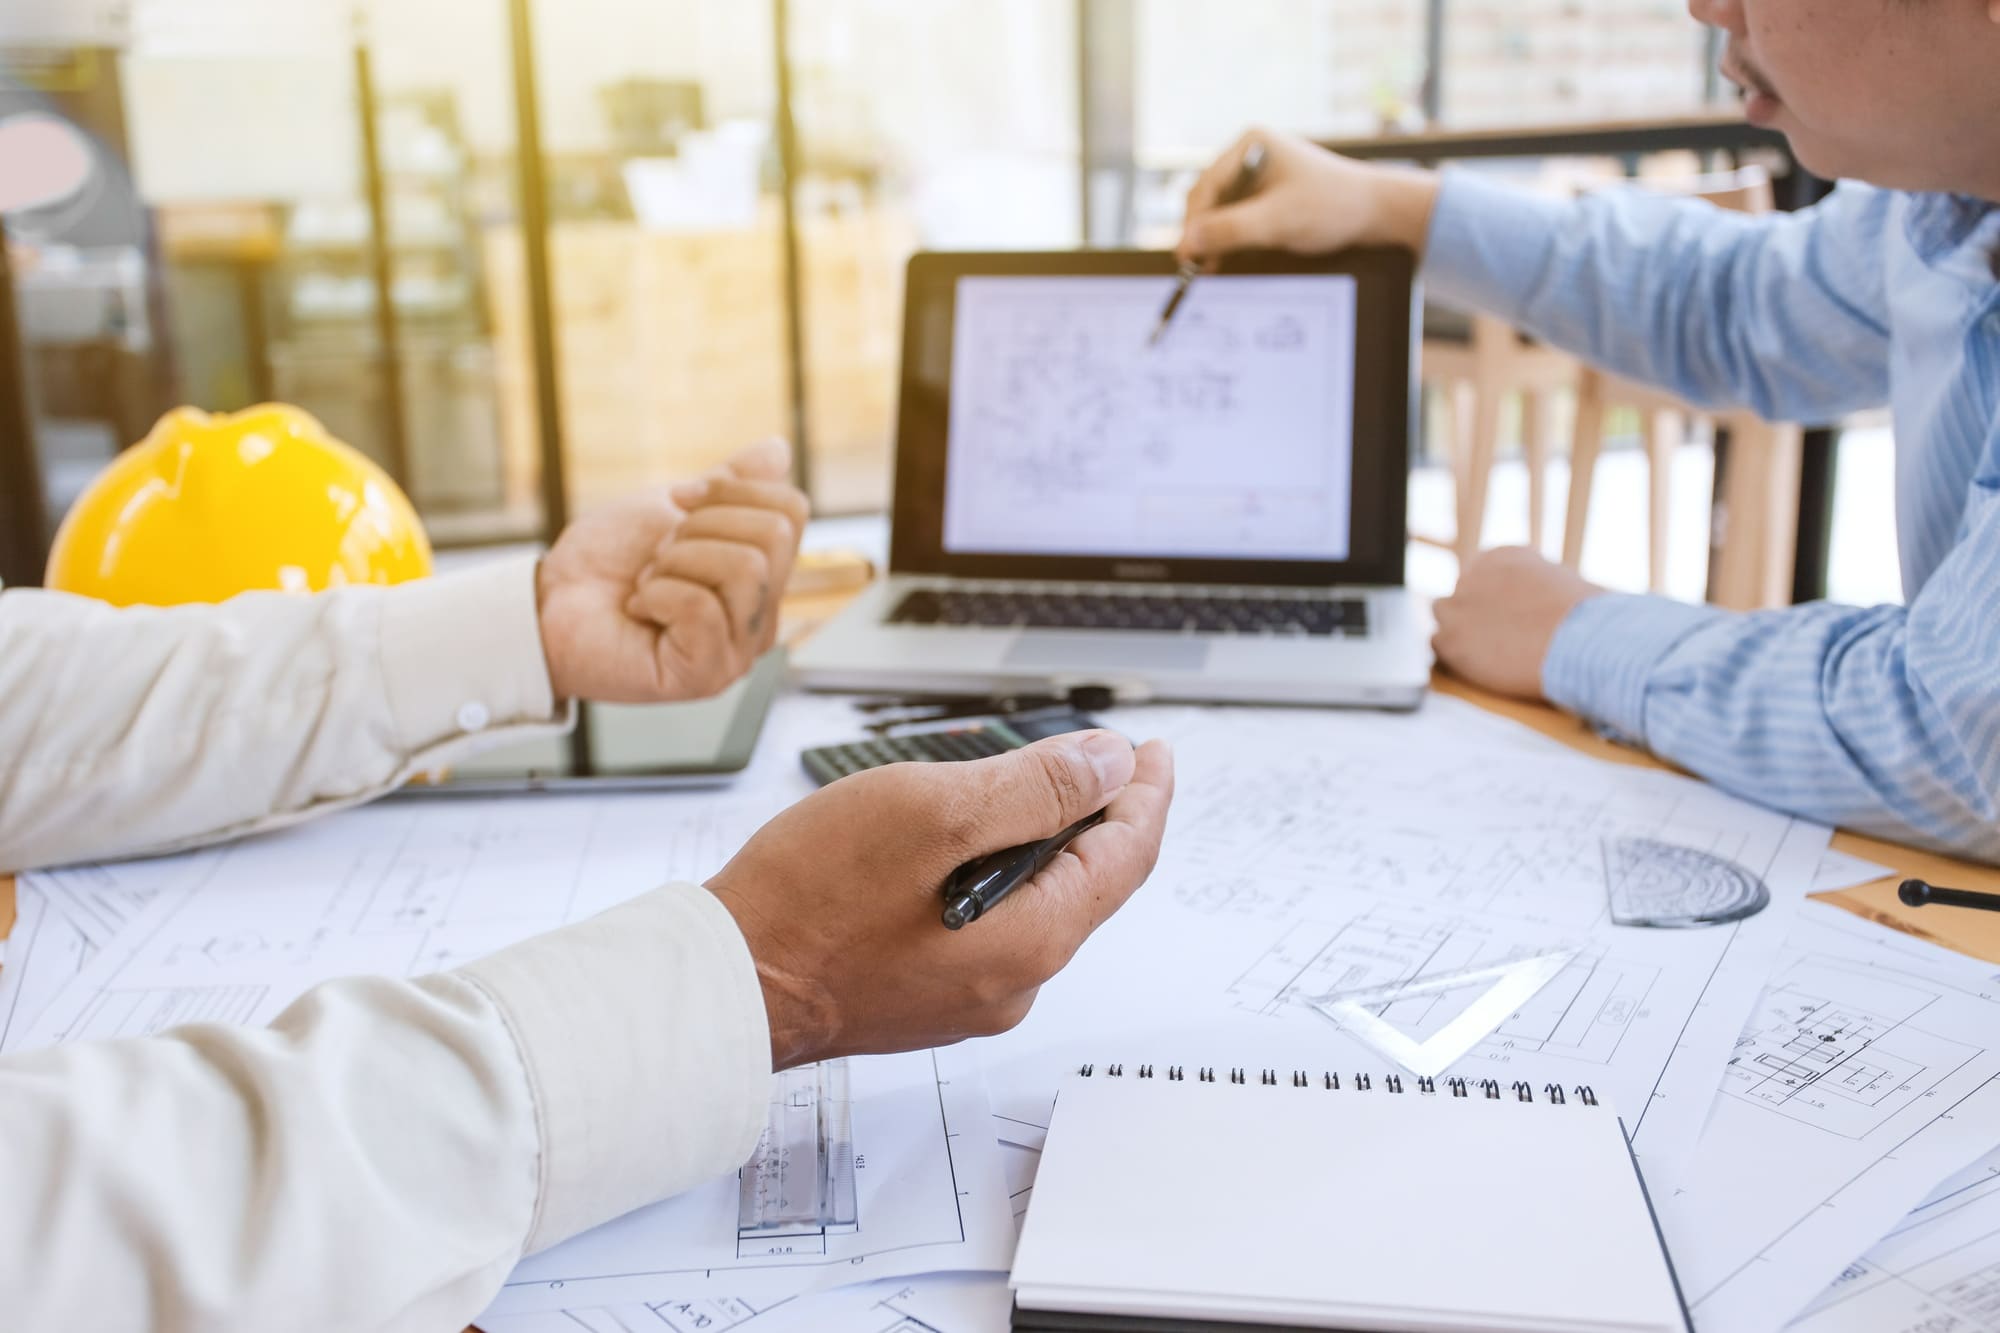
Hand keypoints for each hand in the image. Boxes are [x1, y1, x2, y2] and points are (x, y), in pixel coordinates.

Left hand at [536, 438, 809, 702]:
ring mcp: (737, 653)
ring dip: (675, 562)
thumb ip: (731, 484)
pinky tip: (640, 609)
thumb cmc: (608, 561)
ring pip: (745, 570)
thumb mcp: (674, 508)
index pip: (792, 511)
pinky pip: (702, 608)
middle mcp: (760, 618)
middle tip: (659, 554)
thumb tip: (779, 449)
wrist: (548, 600)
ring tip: (648, 582)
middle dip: (699, 529)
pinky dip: (658, 594)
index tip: (678, 500)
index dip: (731, 489)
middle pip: (772, 538)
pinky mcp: (704, 675)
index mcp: (762, 578)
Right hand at [707, 732, 1175, 1067]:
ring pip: (1034, 903)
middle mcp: (1012, 983)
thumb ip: (1035, 788)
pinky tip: (957, 843)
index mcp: (1031, 941)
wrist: (724, 984)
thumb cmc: (813, 901)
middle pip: (1085, 883)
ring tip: (1015, 785)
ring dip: (1037, 841)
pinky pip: (988, 925)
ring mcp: (968, 996)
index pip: (1125, 858)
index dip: (1145, 794)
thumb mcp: (935, 813)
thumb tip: (1109, 766)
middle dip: (1094, 814)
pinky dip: (994, 874)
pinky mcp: (926, 996)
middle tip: (1092, 756)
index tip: (1152, 752)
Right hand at [1176, 128, 1440, 266]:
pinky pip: (1237, 216)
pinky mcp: (1268, 193)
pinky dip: (1229, 238)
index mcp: (1250, 144)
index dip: (1192, 223)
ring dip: (1213, 238)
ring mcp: (1258, 173)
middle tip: (1193, 266)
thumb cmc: (1331, 207)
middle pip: (1209, 197)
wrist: (1377, 211)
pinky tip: (1224, 258)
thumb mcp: (1277, 222)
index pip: (1206, 186)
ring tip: (1208, 267)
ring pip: (1220, 209)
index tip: (1185, 255)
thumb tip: (1186, 243)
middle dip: (1200, 232)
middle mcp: (1250, 154)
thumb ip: (1230, 230)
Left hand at [1432, 547, 1604, 699]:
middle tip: (1495, 634)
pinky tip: (1478, 664)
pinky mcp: (1449, 639)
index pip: (1482, 571)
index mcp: (1502, 556)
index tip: (1504, 612)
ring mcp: (1457, 604)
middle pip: (1461, 592)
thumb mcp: (1561, 585)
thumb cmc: (1586, 618)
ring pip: (1442, 613)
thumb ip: (1534, 588)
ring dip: (1459, 630)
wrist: (1579, 641)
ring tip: (1485, 650)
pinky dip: (1454, 655)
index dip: (1492, 595)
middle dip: (1474, 611)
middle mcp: (1474, 573)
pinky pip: (1437, 644)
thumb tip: (1533, 605)